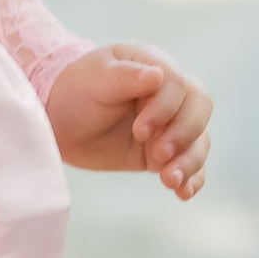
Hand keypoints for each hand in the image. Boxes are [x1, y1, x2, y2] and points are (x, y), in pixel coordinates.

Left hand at [44, 43, 213, 198]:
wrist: (59, 120)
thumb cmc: (76, 90)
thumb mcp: (95, 79)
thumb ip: (126, 77)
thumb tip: (157, 75)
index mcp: (155, 66)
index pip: (179, 86)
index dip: (165, 110)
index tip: (140, 131)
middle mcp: (170, 94)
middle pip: (199, 110)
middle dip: (184, 135)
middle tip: (159, 155)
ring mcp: (169, 124)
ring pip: (199, 139)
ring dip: (190, 161)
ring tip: (171, 180)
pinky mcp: (164, 152)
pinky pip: (190, 164)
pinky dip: (192, 178)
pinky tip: (184, 192)